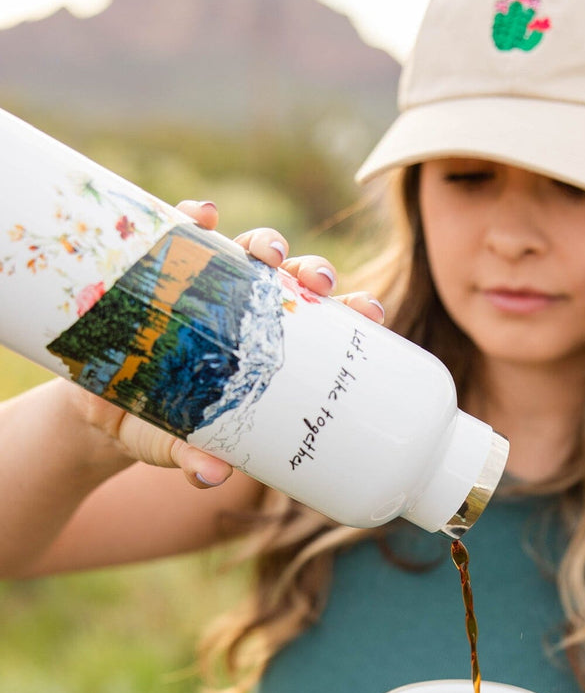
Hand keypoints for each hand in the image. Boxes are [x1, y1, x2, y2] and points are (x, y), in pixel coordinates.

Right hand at [64, 200, 385, 489]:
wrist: (105, 410)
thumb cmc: (163, 427)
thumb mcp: (179, 446)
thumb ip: (195, 458)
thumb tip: (209, 476)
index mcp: (271, 348)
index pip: (324, 322)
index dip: (352, 309)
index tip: (371, 311)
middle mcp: (246, 309)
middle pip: (294, 279)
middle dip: (313, 271)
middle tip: (317, 281)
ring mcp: (207, 284)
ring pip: (248, 250)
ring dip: (265, 243)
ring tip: (267, 253)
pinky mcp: (162, 267)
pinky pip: (182, 232)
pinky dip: (193, 217)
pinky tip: (200, 215)